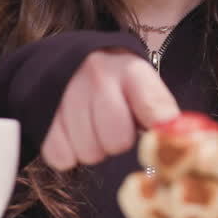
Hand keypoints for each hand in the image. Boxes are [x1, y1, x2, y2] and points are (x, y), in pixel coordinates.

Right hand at [41, 48, 179, 170]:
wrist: (69, 59)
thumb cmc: (115, 81)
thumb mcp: (142, 84)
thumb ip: (160, 109)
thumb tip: (175, 139)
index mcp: (130, 70)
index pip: (154, 110)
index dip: (157, 130)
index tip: (155, 133)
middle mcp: (97, 76)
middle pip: (118, 141)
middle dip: (118, 141)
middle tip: (113, 125)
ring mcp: (66, 94)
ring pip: (90, 154)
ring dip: (93, 148)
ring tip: (91, 125)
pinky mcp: (41, 113)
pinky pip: (63, 158)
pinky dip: (69, 153)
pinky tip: (72, 132)